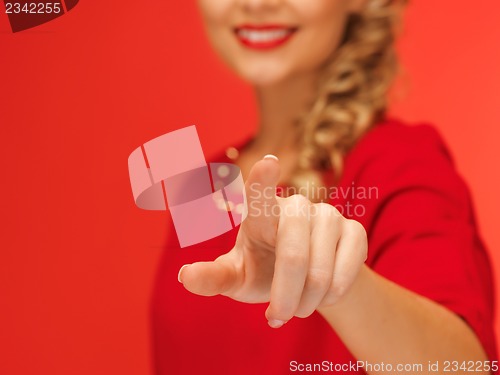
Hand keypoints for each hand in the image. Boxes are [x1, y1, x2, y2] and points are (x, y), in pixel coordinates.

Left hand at [178, 155, 367, 327]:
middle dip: (285, 295)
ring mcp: (328, 216)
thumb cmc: (264, 274)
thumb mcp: (237, 279)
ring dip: (309, 299)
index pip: (259, 192)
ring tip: (299, 309)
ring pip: (320, 267)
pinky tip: (326, 296)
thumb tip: (184, 276)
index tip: (268, 162)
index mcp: (261, 214)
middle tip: (278, 318)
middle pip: (292, 254)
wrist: (308, 283)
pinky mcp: (353, 230)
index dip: (264, 179)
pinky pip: (349, 265)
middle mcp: (295, 207)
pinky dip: (335, 292)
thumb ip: (212, 278)